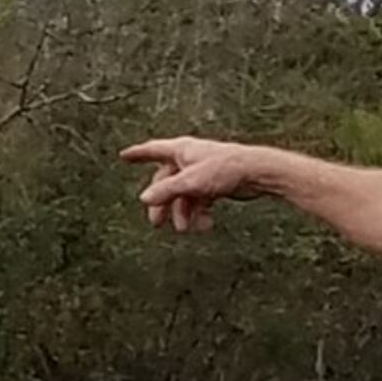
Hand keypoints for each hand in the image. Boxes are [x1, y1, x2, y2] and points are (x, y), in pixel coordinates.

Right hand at [117, 136, 267, 231]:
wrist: (258, 173)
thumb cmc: (227, 168)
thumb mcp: (190, 182)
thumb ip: (166, 191)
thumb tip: (145, 199)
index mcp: (181, 150)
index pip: (153, 150)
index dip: (137, 153)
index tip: (123, 155)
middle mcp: (190, 159)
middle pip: (166, 182)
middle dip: (162, 204)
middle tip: (157, 223)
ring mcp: (202, 173)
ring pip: (183, 196)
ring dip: (183, 214)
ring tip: (187, 229)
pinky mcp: (214, 185)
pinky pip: (199, 202)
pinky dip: (199, 214)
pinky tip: (205, 225)